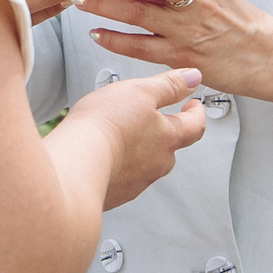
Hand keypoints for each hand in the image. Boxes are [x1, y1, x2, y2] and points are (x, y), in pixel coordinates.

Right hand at [57, 66, 207, 208]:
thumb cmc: (105, 126)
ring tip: (123, 136)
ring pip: (147, 164)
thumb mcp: (140, 91)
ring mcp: (137, 182)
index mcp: (169, 138)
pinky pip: (124, 178)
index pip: (195, 126)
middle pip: (171, 147)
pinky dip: (119, 166)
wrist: (76, 165)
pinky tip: (104, 156)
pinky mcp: (116, 194)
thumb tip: (192, 78)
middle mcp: (158, 163)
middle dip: (166, 133)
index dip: (196, 113)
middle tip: (156, 120)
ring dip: (141, 150)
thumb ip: (169, 84)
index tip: (193, 105)